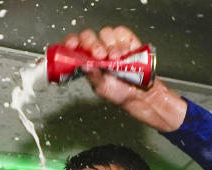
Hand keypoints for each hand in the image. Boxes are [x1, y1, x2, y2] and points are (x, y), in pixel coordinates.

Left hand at [60, 26, 186, 132]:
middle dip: (93, 44)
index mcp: (87, 60)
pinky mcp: (126, 40)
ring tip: (116, 59)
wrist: (140, 94)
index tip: (72, 44)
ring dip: (110, 45)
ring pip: (105, 33)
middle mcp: (98, 49)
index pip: (75, 46)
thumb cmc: (119, 91)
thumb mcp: (102, 88)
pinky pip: (121, 33)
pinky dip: (121, 41)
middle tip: (100, 55)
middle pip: (89, 36)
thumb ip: (93, 76)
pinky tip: (124, 53)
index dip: (72, 42)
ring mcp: (112, 44)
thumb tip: (84, 65)